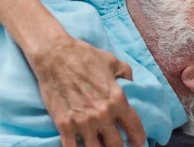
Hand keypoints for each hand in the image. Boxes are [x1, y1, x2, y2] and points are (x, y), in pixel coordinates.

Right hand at [29, 34, 145, 146]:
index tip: (137, 141)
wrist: (54, 55)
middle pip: (116, 145)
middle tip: (116, 143)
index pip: (135, 129)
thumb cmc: (84, 56)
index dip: (138, 139)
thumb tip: (131, 85)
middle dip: (118, 146)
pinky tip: (80, 146)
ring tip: (99, 144)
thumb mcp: (112, 61)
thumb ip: (126, 75)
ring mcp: (82, 122)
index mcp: (117, 99)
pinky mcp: (64, 124)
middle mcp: (102, 114)